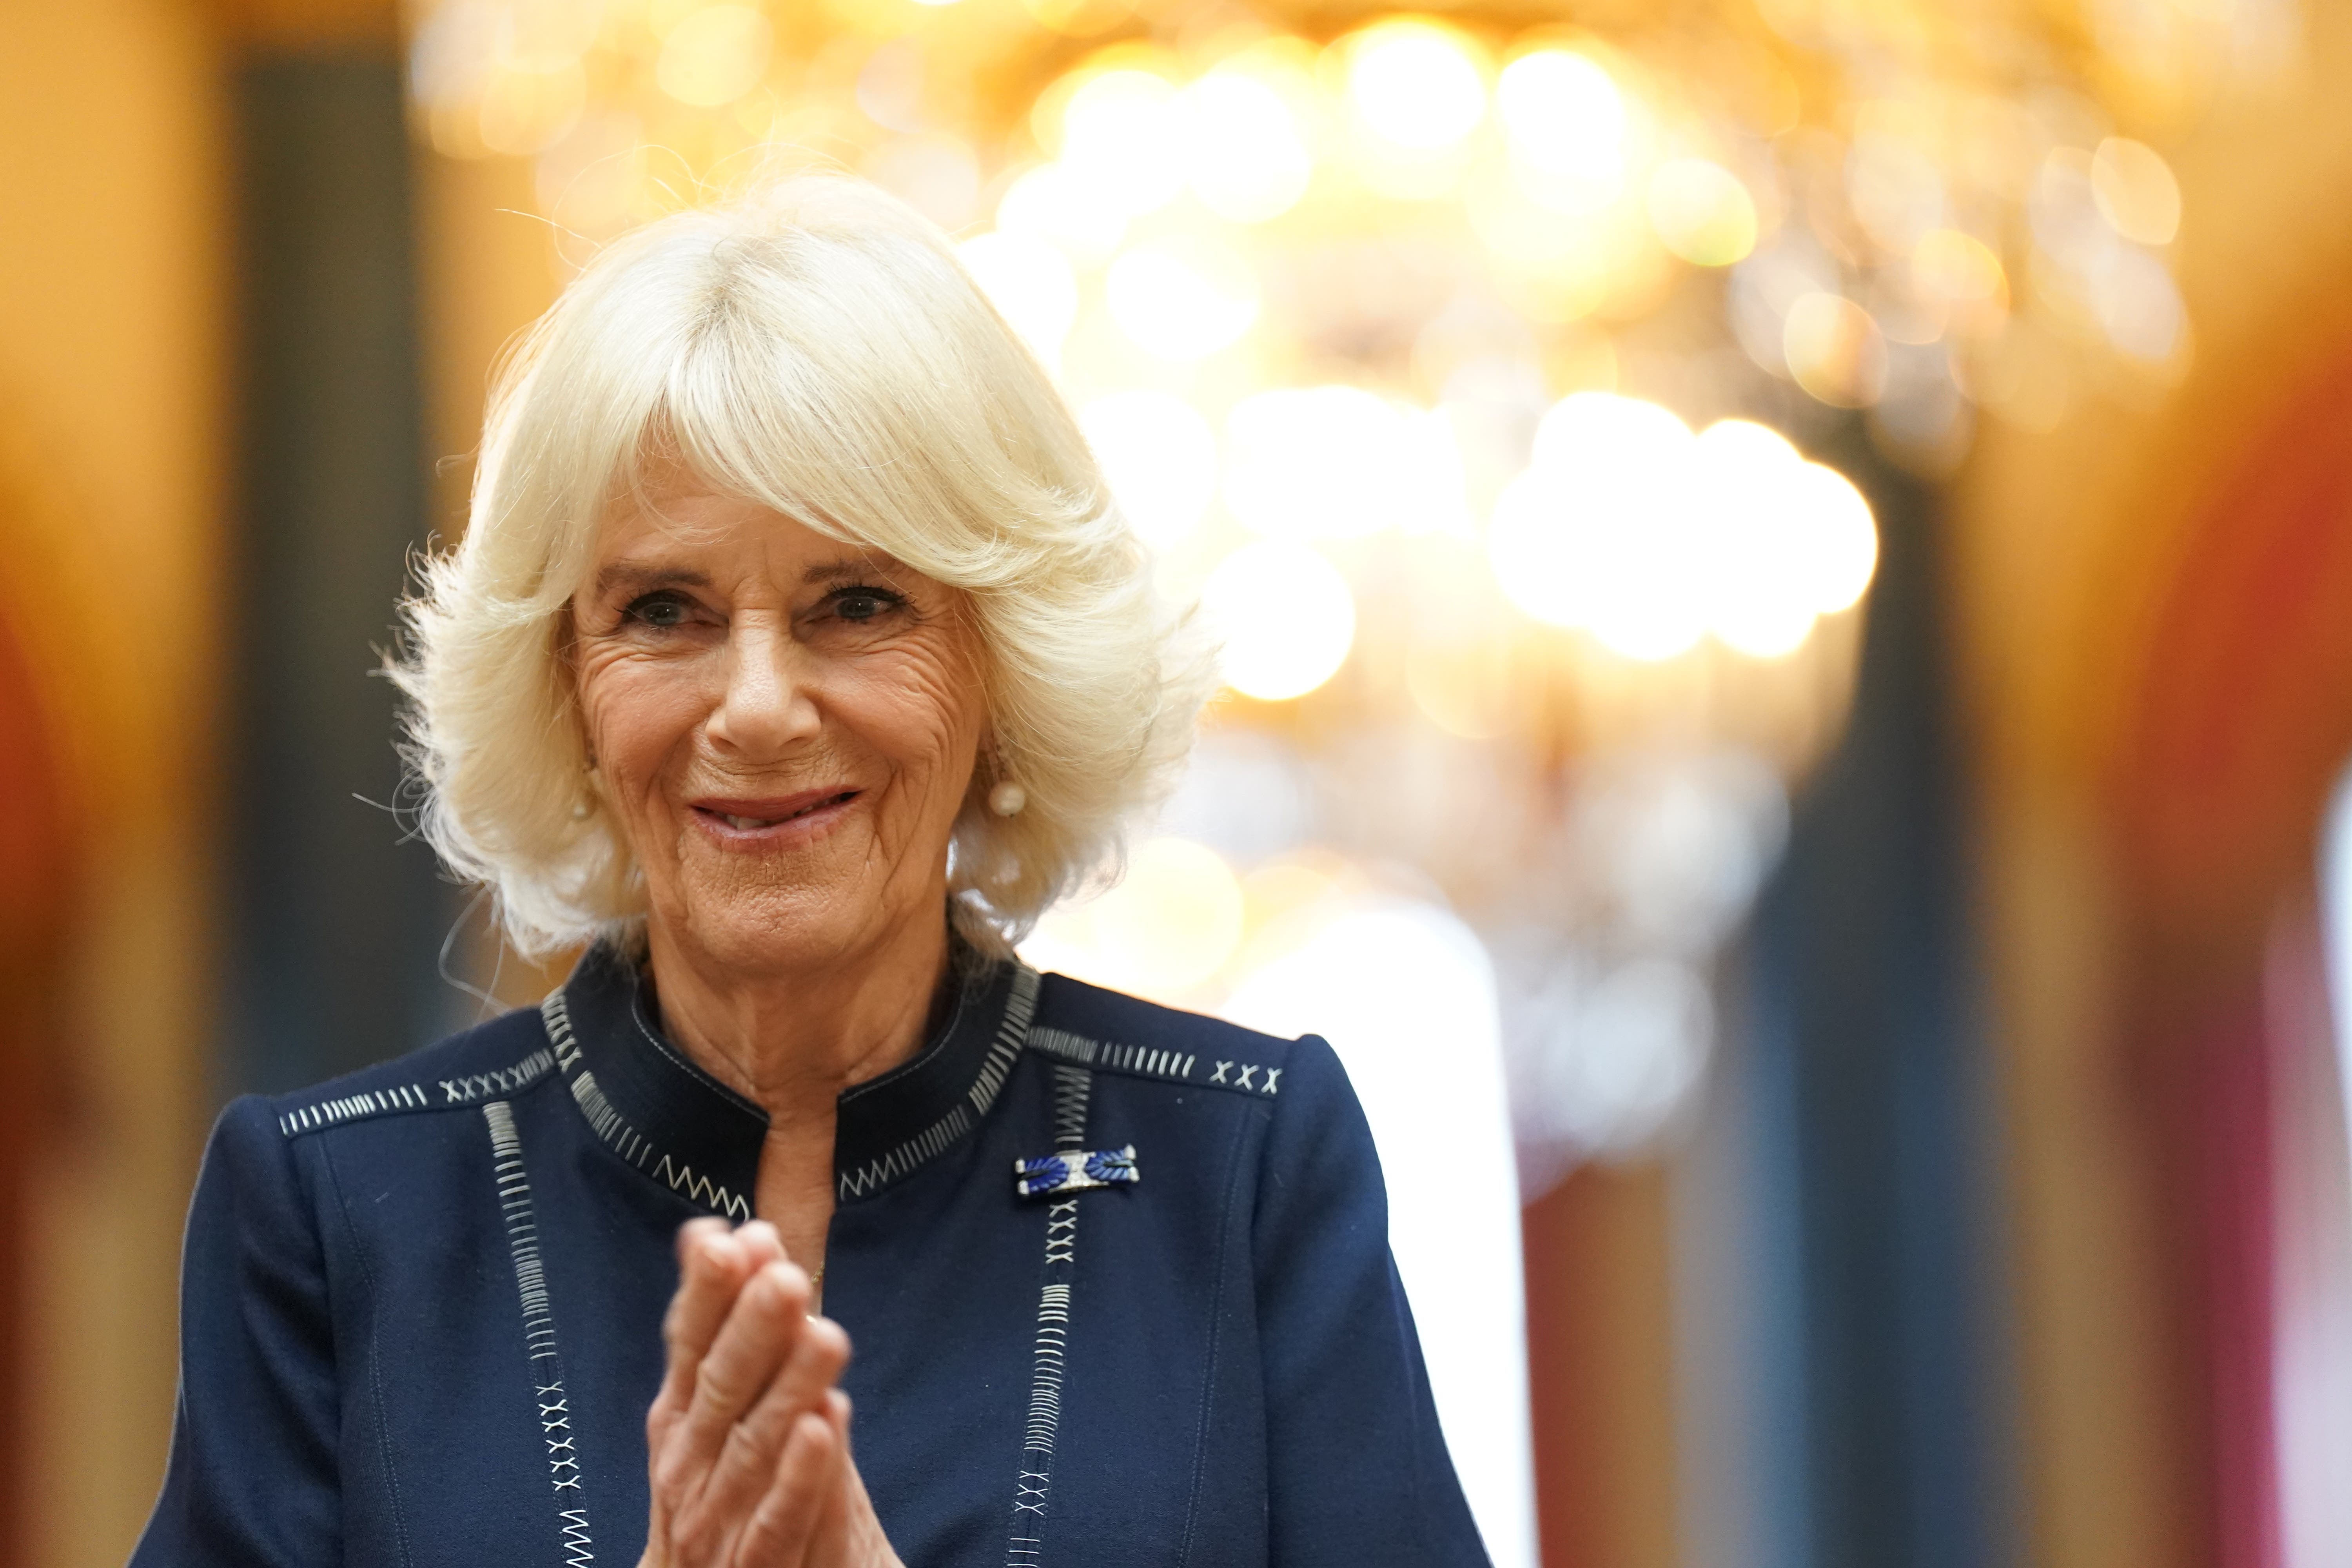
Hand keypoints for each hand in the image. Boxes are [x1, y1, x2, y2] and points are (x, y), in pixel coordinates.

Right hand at [639, 1220, 901, 1567]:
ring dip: (789, 1388)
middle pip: (719, 1389)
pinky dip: (800, 1477)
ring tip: (825, 1335)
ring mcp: (716, 1519)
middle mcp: (690, 1464)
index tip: (733, 1239)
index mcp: (681, 1419)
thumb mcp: (718, 1404)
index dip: (709, 1294)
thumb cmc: (722, 1487)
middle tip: (786, 1278)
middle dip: (750, 1331)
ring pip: (754, 1447)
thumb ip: (720, 1324)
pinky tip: (826, 1425)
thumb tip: (723, 1230)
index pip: (690, 1345)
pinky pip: (777, 1523)